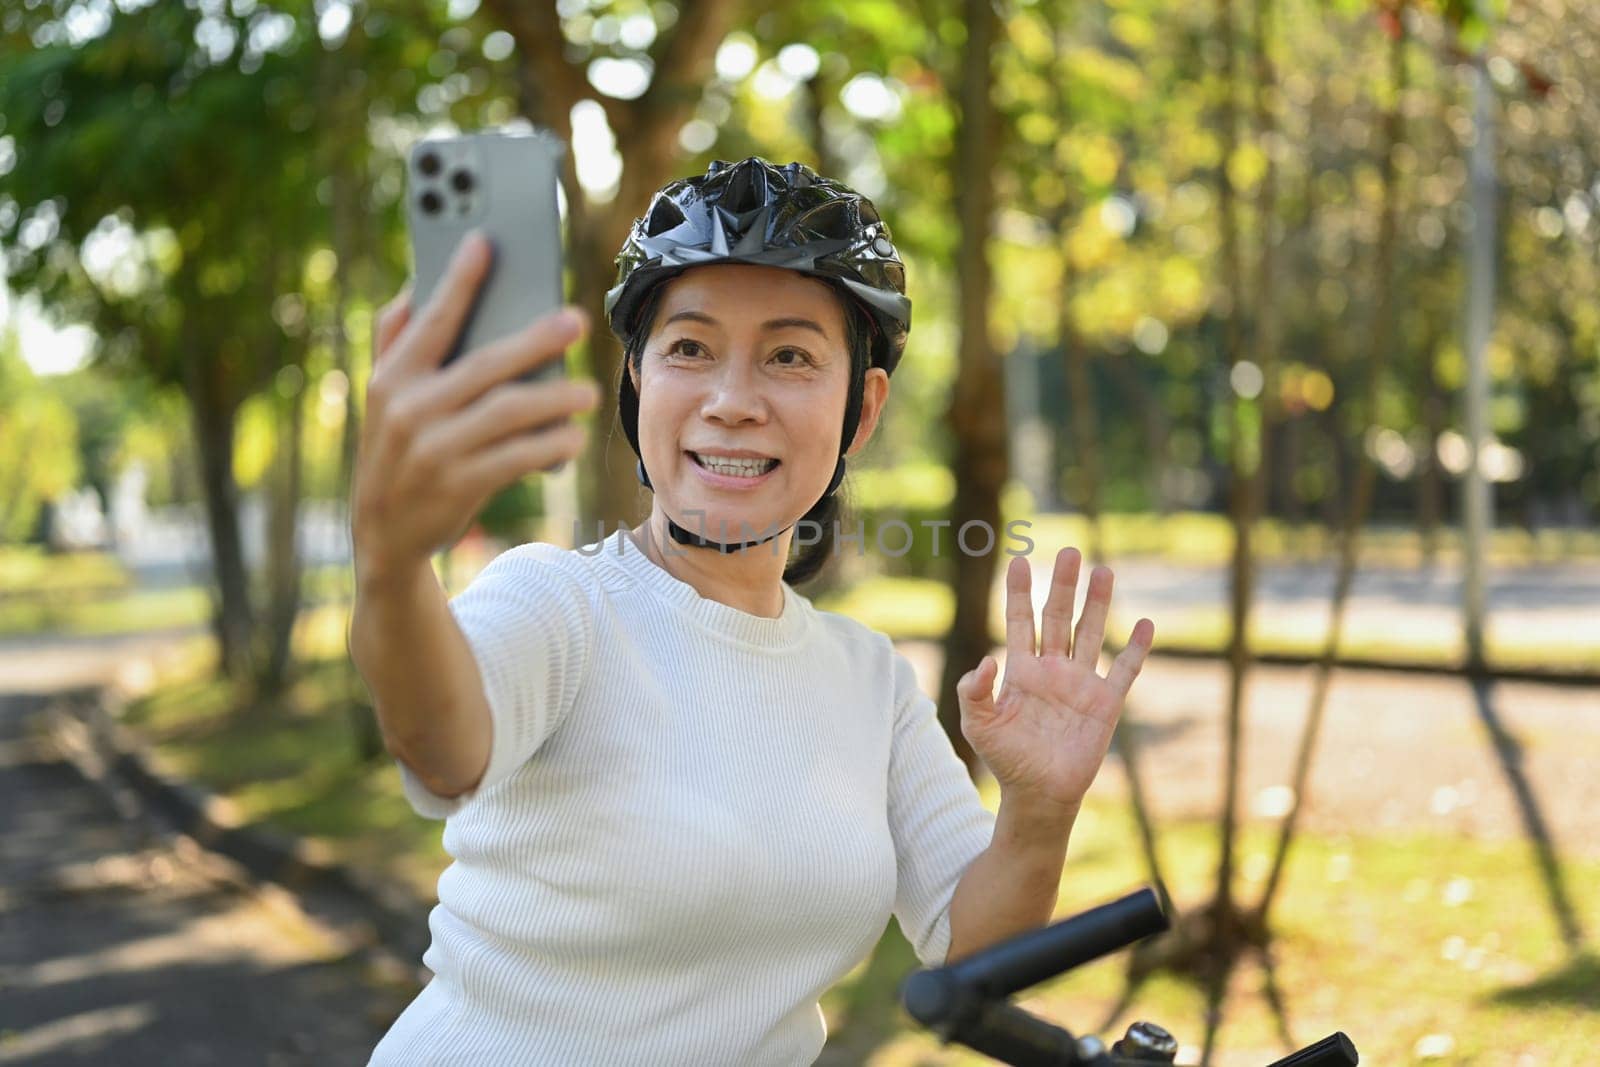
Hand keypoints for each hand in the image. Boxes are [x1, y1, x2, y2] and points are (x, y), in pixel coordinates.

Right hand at [351, 231, 599, 586]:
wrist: (383, 533)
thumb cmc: (396, 449)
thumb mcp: (381, 397)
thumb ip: (394, 342)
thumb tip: (415, 287)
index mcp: (392, 378)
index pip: (430, 321)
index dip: (458, 281)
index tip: (485, 243)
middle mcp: (409, 410)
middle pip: (484, 365)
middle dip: (534, 340)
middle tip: (575, 320)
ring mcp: (434, 450)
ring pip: (508, 413)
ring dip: (555, 400)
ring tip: (588, 392)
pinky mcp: (459, 485)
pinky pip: (516, 458)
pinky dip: (549, 446)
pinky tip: (572, 437)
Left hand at [956, 549, 1154, 817]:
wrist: (1039, 794)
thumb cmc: (1005, 759)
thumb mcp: (978, 724)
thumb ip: (973, 691)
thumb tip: (987, 660)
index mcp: (1022, 670)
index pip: (1021, 621)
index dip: (1020, 593)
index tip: (1019, 561)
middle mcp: (1053, 669)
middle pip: (1058, 617)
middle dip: (1063, 586)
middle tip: (1069, 552)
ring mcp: (1081, 684)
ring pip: (1091, 634)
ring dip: (1097, 604)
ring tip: (1104, 571)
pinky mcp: (1106, 704)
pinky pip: (1124, 671)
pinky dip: (1136, 649)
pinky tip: (1145, 624)